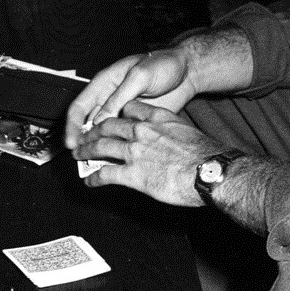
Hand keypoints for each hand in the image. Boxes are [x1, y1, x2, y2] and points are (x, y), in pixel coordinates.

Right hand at [64, 49, 194, 149]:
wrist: (187, 71)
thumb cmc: (162, 66)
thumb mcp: (139, 77)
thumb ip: (120, 97)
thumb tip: (100, 121)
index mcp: (104, 84)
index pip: (80, 107)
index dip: (73, 126)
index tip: (73, 143)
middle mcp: (108, 100)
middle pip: (88, 124)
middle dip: (82, 142)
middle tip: (80, 159)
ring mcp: (121, 112)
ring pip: (103, 134)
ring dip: (98, 148)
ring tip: (95, 165)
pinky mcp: (135, 123)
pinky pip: (121, 138)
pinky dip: (117, 149)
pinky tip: (117, 161)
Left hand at [73, 100, 216, 206]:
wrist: (210, 171)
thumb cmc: (206, 154)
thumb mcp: (186, 131)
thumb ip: (170, 132)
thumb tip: (168, 142)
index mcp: (156, 118)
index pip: (129, 108)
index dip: (116, 112)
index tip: (112, 116)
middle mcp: (141, 131)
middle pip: (108, 125)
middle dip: (93, 131)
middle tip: (85, 135)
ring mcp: (134, 151)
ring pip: (100, 146)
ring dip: (86, 150)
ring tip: (79, 154)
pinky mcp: (132, 174)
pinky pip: (105, 174)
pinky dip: (94, 178)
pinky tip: (89, 181)